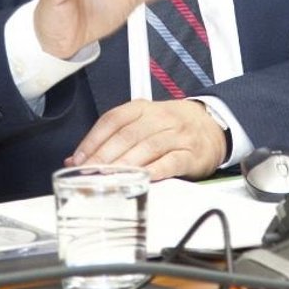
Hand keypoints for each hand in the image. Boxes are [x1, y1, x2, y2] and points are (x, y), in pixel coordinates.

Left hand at [65, 99, 225, 179]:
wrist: (212, 125)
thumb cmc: (171, 127)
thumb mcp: (142, 123)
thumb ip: (111, 139)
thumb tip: (76, 160)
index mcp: (142, 108)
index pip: (112, 120)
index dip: (93, 140)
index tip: (78, 160)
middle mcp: (159, 118)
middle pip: (127, 135)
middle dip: (104, 157)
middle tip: (88, 176)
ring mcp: (177, 135)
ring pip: (147, 148)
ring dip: (125, 166)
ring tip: (109, 180)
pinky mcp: (191, 153)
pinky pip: (171, 161)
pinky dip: (155, 171)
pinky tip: (142, 180)